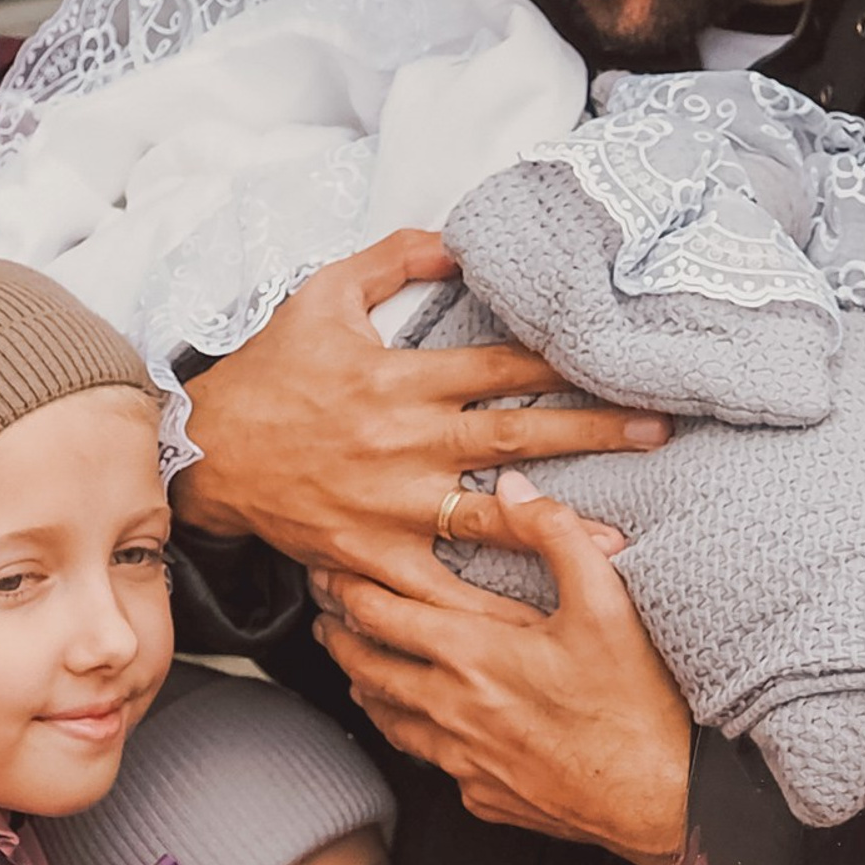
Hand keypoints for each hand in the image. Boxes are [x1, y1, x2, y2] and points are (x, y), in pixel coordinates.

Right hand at [171, 233, 666, 573]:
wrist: (206, 451)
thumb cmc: (270, 372)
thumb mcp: (321, 294)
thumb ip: (392, 260)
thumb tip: (458, 240)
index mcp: (400, 378)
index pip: (499, 365)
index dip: (563, 361)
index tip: (621, 361)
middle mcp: (404, 442)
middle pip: (515, 438)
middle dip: (592, 433)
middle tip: (658, 432)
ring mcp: (390, 504)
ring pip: (489, 519)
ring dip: (559, 528)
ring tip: (624, 541)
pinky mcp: (369, 553)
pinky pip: (434, 587)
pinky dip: (480, 607)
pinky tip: (532, 623)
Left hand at [316, 473, 692, 864]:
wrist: (661, 798)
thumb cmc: (636, 704)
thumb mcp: (608, 602)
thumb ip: (556, 534)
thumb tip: (514, 488)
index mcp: (472, 654)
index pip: (381, 614)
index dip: (346, 588)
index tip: (327, 570)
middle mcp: (452, 708)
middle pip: (367, 669)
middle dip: (339, 638)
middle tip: (323, 618)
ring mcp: (463, 759)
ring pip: (389, 721)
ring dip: (366, 688)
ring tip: (355, 669)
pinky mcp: (482, 796)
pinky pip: (431, 762)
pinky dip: (415, 736)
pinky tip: (421, 728)